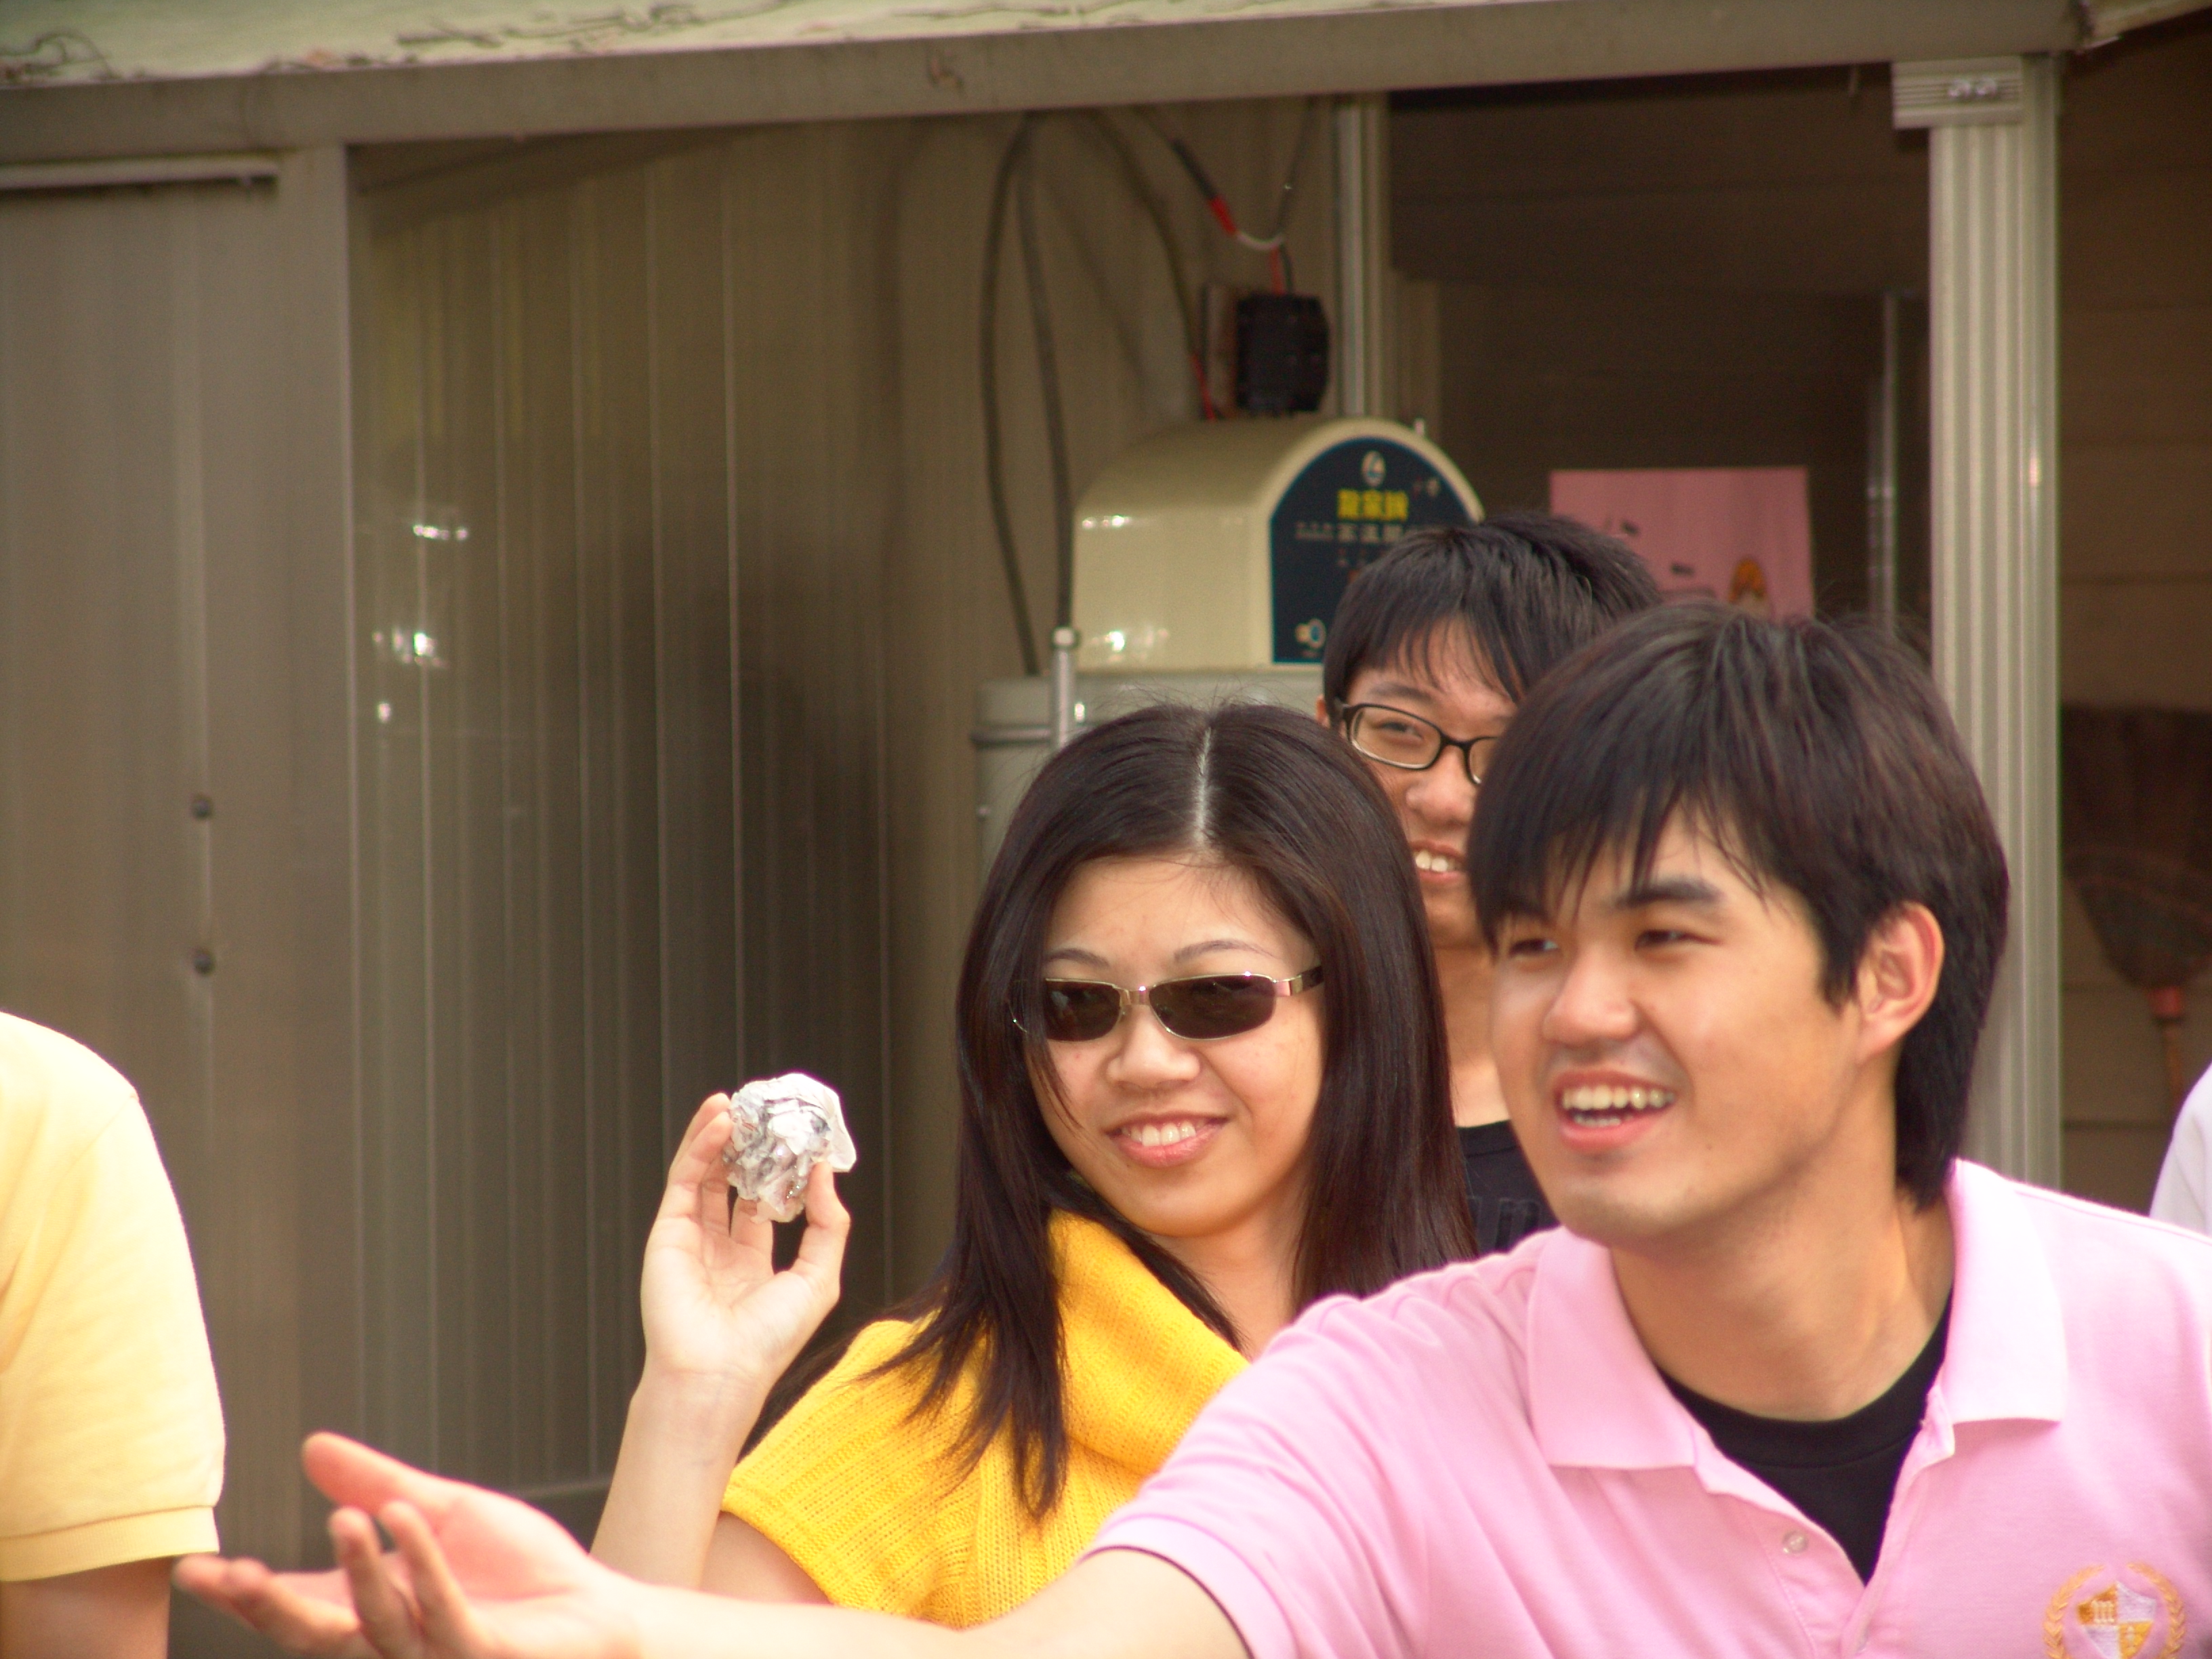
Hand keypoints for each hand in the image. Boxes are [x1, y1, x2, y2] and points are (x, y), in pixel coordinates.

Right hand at [176, 1434, 644, 1658]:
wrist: (595, 1610)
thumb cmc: (518, 1570)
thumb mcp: (439, 1511)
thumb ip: (378, 1482)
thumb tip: (312, 1446)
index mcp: (373, 1610)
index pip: (296, 1606)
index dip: (245, 1593)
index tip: (192, 1567)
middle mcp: (393, 1642)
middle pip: (318, 1631)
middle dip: (270, 1607)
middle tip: (231, 1573)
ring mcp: (436, 1653)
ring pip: (378, 1622)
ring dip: (361, 1569)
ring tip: (344, 1515)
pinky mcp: (483, 1652)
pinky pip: (445, 1613)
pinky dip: (425, 1566)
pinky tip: (408, 1520)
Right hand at [638, 1095, 847, 1393]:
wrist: (717, 1372)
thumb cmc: (766, 1341)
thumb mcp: (819, 1279)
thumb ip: (827, 1225)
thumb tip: (824, 1174)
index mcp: (753, 1266)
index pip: (763, 1205)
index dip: (777, 1171)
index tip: (794, 1139)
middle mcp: (719, 1251)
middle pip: (730, 1184)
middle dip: (745, 1148)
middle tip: (761, 1113)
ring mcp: (691, 1240)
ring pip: (703, 1175)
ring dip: (718, 1136)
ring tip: (734, 1103)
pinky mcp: (668, 1232)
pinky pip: (684, 1179)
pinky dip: (700, 1146)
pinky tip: (719, 1122)